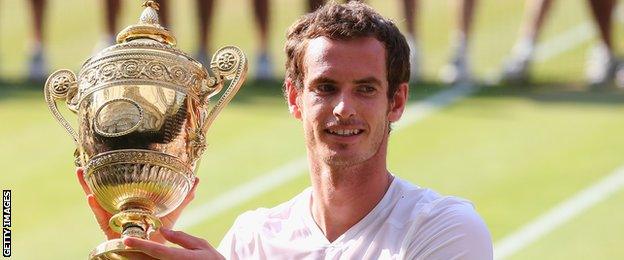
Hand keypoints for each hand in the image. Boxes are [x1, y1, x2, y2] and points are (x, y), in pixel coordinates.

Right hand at [76, 167, 198, 242]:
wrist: (155, 255)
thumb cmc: (159, 235)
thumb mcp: (170, 214)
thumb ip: (182, 199)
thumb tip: (195, 180)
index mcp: (129, 206)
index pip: (117, 188)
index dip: (110, 175)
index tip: (104, 159)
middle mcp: (118, 212)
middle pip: (102, 193)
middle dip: (92, 181)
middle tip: (83, 166)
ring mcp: (113, 221)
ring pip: (97, 203)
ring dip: (87, 188)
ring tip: (81, 173)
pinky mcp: (110, 231)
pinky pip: (102, 219)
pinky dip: (96, 208)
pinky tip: (91, 197)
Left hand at [123, 228, 224, 259]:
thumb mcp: (202, 245)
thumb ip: (182, 238)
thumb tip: (163, 230)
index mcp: (182, 258)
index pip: (158, 251)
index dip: (141, 245)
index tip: (127, 240)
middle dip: (131, 255)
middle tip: (117, 246)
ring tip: (124, 253)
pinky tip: (137, 257)